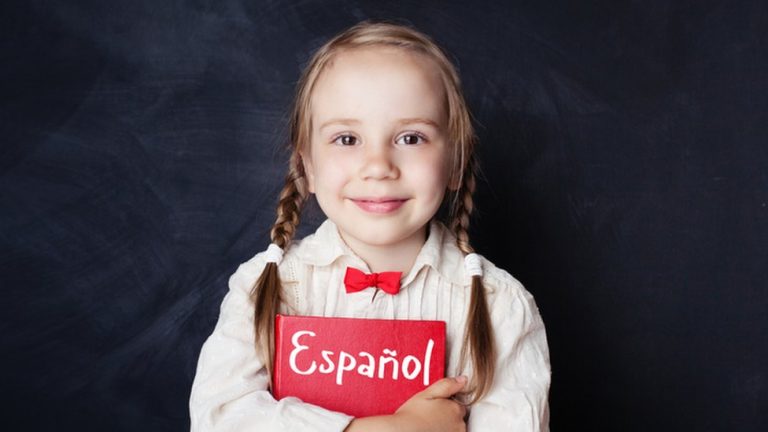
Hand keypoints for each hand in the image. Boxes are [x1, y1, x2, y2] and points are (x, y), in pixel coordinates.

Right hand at [344, 376, 467, 431]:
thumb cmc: (412, 415)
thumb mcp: (427, 393)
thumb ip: (447, 385)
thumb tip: (463, 379)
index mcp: (455, 409)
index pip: (458, 406)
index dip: (446, 405)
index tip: (434, 408)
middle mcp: (459, 424)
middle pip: (458, 418)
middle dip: (447, 416)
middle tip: (429, 416)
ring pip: (454, 429)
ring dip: (446, 426)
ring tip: (429, 425)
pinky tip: (430, 430)